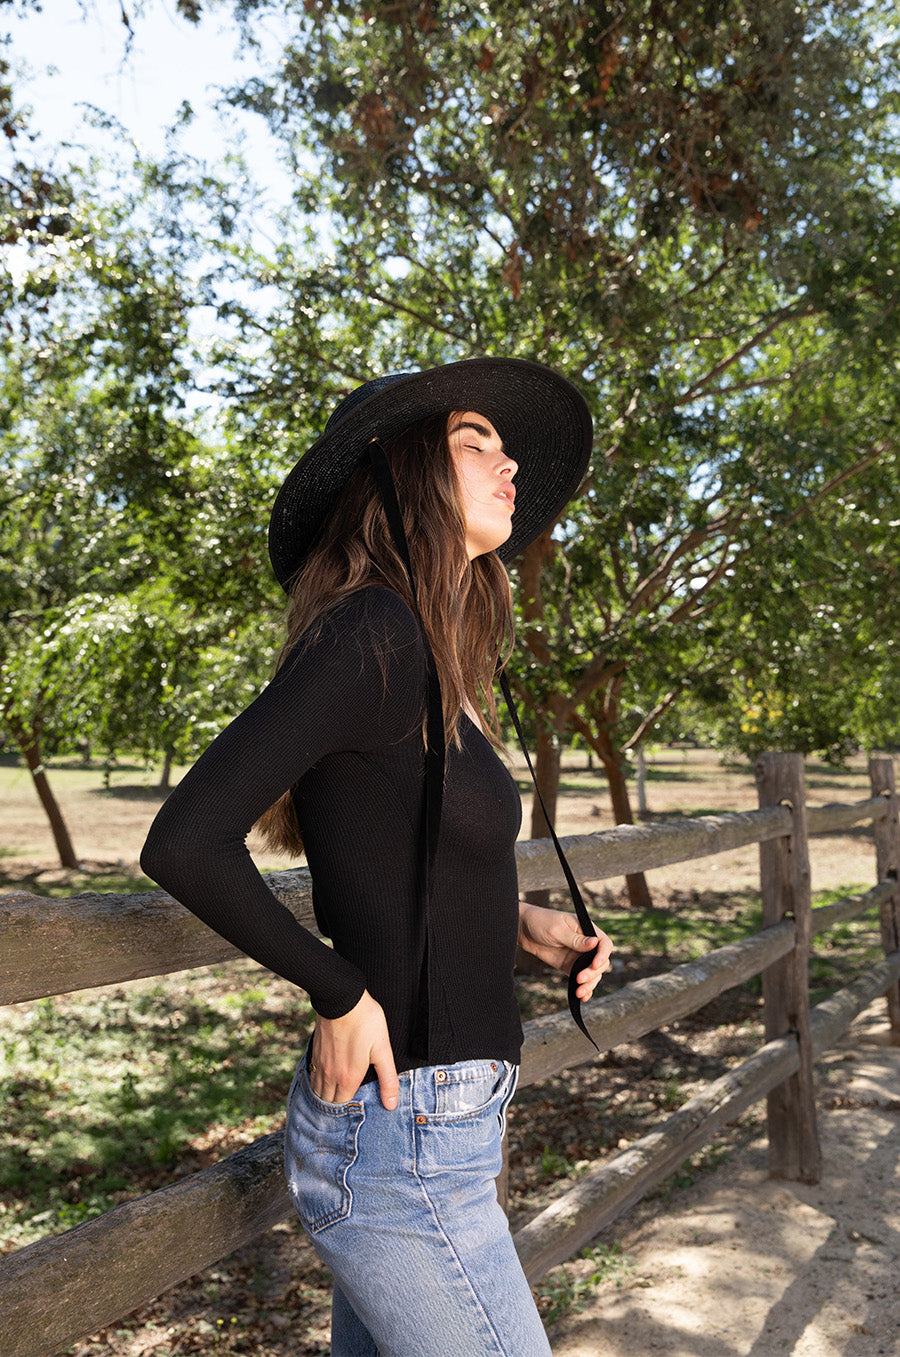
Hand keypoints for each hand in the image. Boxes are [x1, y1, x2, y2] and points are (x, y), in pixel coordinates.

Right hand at [309, 990, 398, 1110]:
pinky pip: (312, 1077)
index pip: (343, 1108)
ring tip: (336, 1097)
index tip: (357, 1109)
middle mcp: (330, 1075)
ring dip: (325, 1097)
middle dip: (336, 1109)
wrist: (342, 998)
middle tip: (346, 1108)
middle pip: (328, 1103)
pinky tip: (326, 1080)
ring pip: (317, 1092)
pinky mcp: (315, 1052)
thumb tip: (391, 1105)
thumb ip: (387, 1079)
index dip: (350, 1111)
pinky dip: (317, 1084)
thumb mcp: (382, 1050)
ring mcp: (320, 1064)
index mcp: (348, 1079)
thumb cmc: (366, 1022)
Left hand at [518, 902, 613, 1002]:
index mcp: (587, 930)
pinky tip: (582, 997)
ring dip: (590, 984)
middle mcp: (587, 945)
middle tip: (579, 979)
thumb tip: (595, 943)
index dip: (603, 955)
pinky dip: (585, 988)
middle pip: (601, 962)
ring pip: (593, 974)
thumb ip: (575, 939)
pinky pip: (582, 979)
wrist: (524, 930)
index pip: (604, 944)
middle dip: (593, 973)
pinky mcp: (570, 967)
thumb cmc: (541, 922)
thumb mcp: (557, 929)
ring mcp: (579, 957)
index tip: (594, 965)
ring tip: (579, 992)